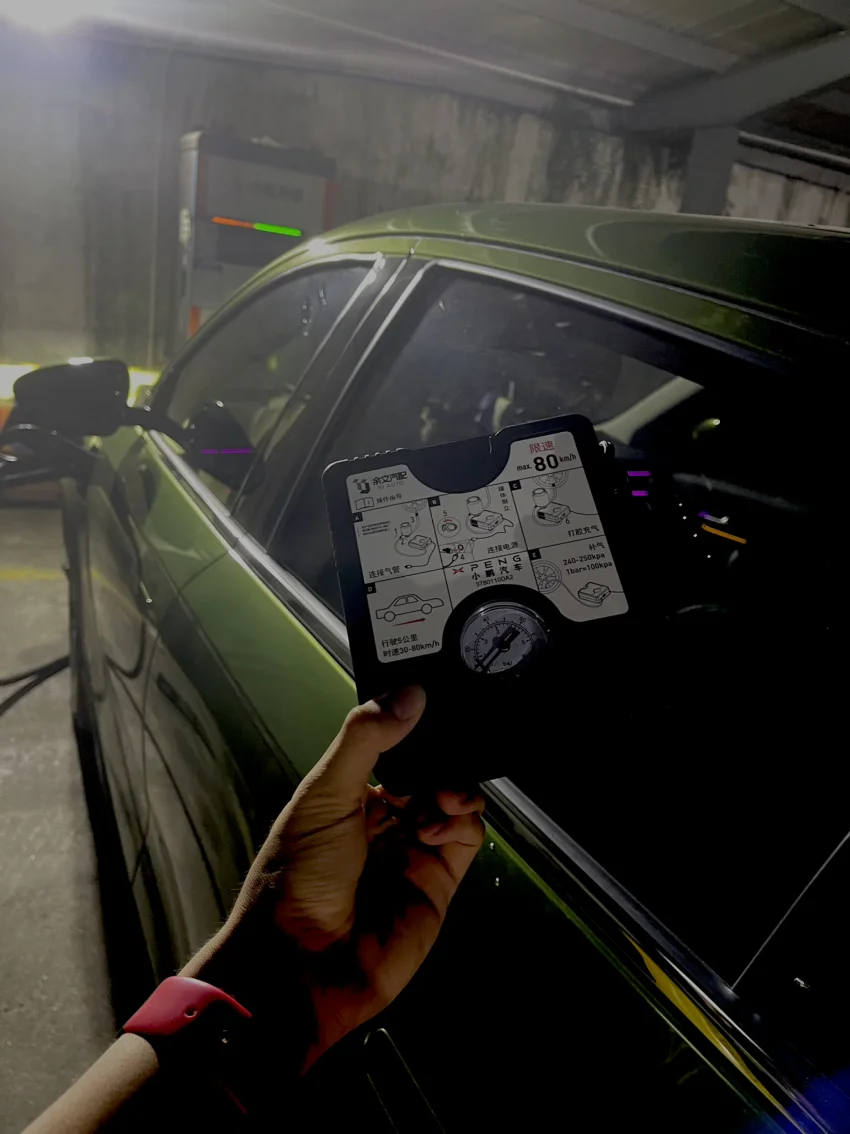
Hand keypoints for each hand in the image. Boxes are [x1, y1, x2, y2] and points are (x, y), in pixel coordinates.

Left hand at [185, 687, 484, 1072]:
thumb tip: (408, 692)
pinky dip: (465, 822)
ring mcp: (413, 851)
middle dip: (443, 755)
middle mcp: (384, 819)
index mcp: (350, 794)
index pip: (393, 749)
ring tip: (440, 795)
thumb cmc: (299, 874)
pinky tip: (441, 824)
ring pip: (454, 801)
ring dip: (456, 787)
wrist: (302, 966)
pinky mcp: (439, 883)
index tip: (431, 703)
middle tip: (445, 748)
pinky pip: (467, 839)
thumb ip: (365, 740)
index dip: (413, 728)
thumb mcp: (324, 794)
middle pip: (430, 772)